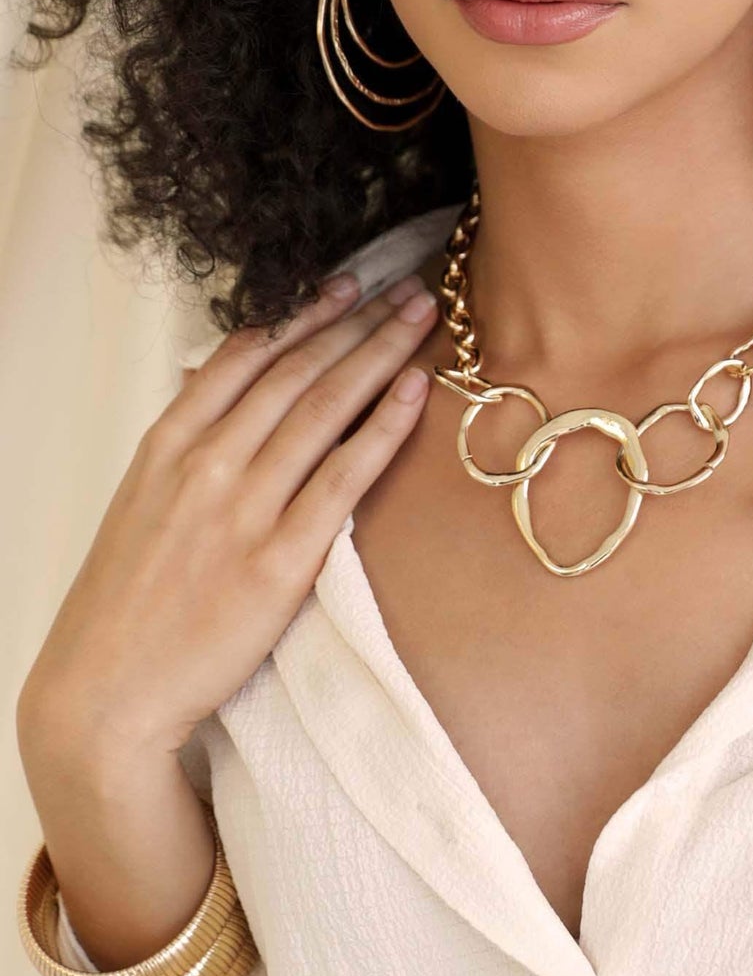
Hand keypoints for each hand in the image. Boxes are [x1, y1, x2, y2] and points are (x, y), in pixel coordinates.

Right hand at [17, 271, 439, 760]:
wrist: (106, 693)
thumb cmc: (127, 603)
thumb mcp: (142, 503)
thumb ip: (185, 444)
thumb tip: (217, 387)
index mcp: (168, 444)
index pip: (245, 355)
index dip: (302, 313)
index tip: (345, 283)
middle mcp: (206, 464)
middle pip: (296, 370)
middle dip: (357, 320)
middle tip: (407, 284)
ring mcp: (244, 511)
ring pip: (324, 408)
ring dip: (380, 353)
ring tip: (422, 316)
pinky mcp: (280, 562)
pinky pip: (344, 478)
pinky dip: (384, 427)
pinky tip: (416, 391)